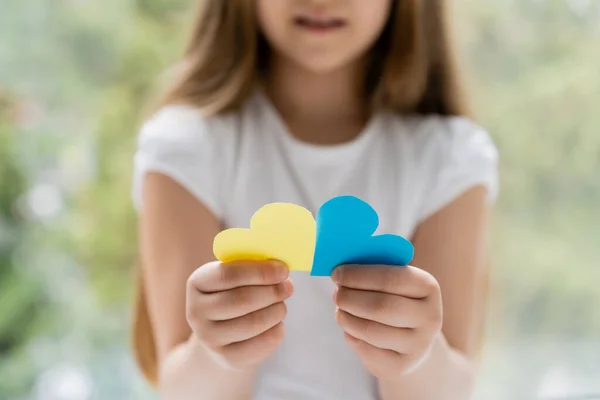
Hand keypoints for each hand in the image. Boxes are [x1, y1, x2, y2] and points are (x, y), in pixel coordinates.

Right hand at [186, 260, 292, 370]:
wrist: (222, 334)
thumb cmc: (234, 294)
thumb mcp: (236, 277)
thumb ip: (252, 268)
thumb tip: (280, 268)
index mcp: (198, 282)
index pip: (228, 274)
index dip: (259, 272)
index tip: (283, 270)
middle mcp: (196, 311)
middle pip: (241, 300)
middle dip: (271, 292)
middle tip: (288, 288)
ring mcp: (208, 337)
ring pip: (252, 323)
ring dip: (276, 311)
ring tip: (282, 305)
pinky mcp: (226, 357)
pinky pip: (260, 344)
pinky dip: (276, 331)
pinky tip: (277, 323)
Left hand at [332, 264, 442, 379]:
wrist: (414, 340)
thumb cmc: (396, 300)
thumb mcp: (393, 282)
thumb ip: (371, 270)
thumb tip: (339, 269)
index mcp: (428, 287)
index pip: (391, 278)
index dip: (359, 275)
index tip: (337, 273)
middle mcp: (430, 317)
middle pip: (381, 306)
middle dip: (350, 298)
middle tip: (336, 294)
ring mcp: (418, 345)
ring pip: (370, 330)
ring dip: (346, 317)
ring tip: (340, 310)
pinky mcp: (400, 366)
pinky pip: (365, 350)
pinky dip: (351, 336)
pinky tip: (350, 328)